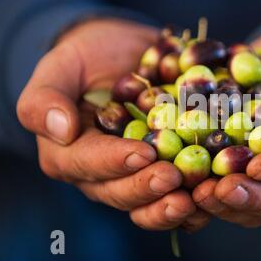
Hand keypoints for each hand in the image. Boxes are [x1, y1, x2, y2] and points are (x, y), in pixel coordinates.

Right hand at [17, 18, 209, 230]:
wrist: (125, 55)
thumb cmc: (88, 58)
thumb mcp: (61, 66)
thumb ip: (45, 96)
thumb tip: (59, 130)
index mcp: (71, 152)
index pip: (86, 164)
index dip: (114, 162)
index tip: (142, 152)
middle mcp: (103, 173)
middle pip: (120, 192)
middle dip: (147, 188)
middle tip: (173, 178)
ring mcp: (136, 175)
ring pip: (149, 202)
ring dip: (172, 205)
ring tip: (196, 198)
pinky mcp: (164, 170)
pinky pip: (178, 193)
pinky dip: (197, 197)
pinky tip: (215, 193)